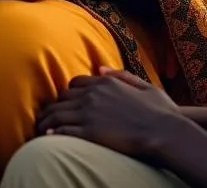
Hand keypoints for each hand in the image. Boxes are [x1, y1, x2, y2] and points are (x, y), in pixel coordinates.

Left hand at [37, 69, 183, 158]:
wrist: (166, 132)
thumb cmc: (161, 112)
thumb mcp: (144, 85)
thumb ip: (121, 75)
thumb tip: (100, 69)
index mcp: (105, 82)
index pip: (75, 83)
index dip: (67, 93)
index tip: (64, 102)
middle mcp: (93, 94)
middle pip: (62, 97)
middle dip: (53, 106)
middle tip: (46, 115)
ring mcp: (90, 113)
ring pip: (58, 113)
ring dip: (47, 120)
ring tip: (40, 127)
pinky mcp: (90, 132)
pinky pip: (65, 130)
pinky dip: (54, 132)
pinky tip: (48, 136)